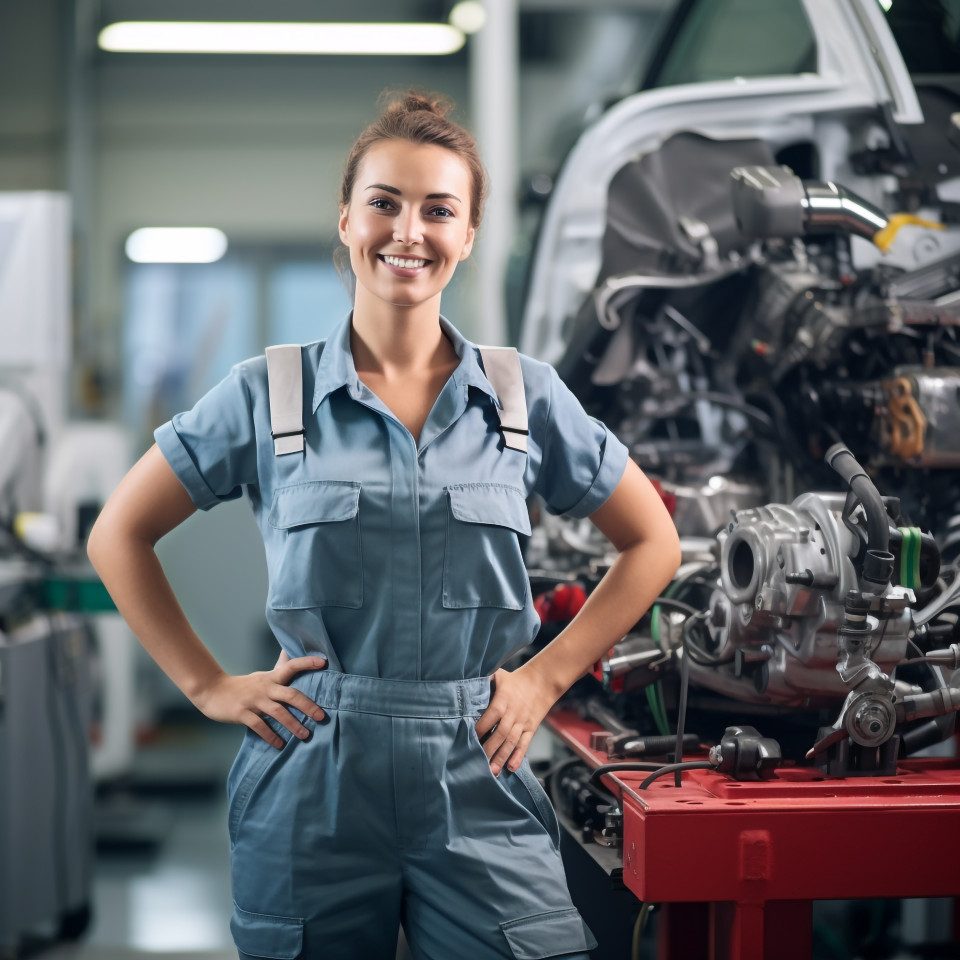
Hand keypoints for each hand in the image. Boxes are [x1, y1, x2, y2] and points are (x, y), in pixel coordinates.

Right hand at [192, 655, 327, 748]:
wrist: (212, 691)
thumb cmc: (243, 685)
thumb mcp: (262, 676)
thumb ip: (279, 667)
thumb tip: (291, 652)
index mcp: (272, 678)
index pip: (292, 666)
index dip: (307, 663)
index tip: (324, 662)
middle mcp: (266, 688)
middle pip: (291, 694)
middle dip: (308, 706)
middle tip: (322, 717)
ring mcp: (254, 701)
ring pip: (278, 712)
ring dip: (293, 725)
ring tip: (305, 735)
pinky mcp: (242, 713)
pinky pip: (259, 726)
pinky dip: (271, 735)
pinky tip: (280, 744)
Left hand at [474, 665, 557, 775]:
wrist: (542, 681)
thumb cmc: (515, 679)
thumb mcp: (499, 676)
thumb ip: (484, 682)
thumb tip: (466, 689)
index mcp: (503, 700)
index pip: (490, 716)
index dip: (480, 728)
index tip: (469, 739)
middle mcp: (513, 713)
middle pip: (500, 733)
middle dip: (489, 749)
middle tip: (478, 764)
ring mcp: (523, 722)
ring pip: (511, 741)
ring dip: (502, 756)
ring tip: (493, 771)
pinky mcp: (531, 728)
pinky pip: (525, 744)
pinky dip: (519, 756)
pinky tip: (512, 767)